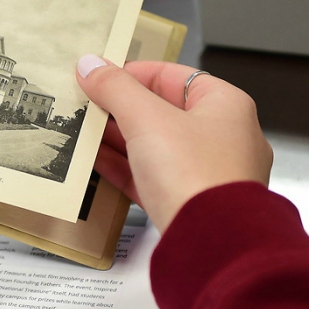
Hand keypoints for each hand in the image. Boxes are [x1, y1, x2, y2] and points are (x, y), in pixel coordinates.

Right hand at [76, 57, 271, 231]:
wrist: (212, 243)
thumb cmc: (196, 175)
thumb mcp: (147, 119)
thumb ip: (115, 88)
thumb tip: (90, 65)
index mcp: (226, 106)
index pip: (174, 76)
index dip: (133, 73)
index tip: (99, 75)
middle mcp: (223, 137)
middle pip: (163, 112)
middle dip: (121, 108)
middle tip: (86, 103)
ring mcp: (208, 174)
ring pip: (155, 147)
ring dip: (118, 138)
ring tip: (82, 130)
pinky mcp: (190, 205)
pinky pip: (151, 178)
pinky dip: (124, 168)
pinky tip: (94, 160)